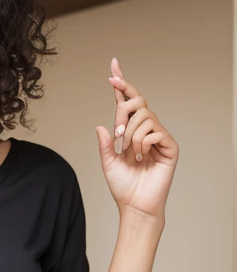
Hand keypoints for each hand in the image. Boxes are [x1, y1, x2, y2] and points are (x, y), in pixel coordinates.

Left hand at [95, 57, 178, 218]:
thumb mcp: (107, 162)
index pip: (126, 101)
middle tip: (117, 136)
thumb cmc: (123, 186)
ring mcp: (159, 136)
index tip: (113, 66)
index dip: (121, 83)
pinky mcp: (170, 146)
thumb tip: (102, 125)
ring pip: (145, 116)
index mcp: (130, 130)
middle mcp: (146, 129)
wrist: (135, 205)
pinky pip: (155, 131)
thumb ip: (104, 144)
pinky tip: (141, 157)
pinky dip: (143, 143)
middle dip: (123, 113)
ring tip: (130, 153)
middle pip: (138, 101)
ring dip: (131, 135)